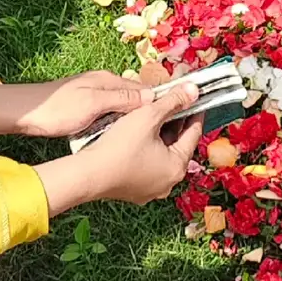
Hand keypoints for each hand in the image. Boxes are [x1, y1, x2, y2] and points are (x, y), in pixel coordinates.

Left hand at [3, 70, 149, 139]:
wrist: (25, 113)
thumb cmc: (57, 109)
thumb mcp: (92, 104)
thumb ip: (121, 99)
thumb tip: (151, 97)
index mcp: (108, 81)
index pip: (143, 90)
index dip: (159, 102)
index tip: (176, 116)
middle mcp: (104, 85)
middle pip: (135, 99)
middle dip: (148, 113)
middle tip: (163, 133)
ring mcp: (95, 96)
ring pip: (123, 109)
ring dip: (133, 121)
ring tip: (146, 138)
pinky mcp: (87, 108)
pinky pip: (111, 116)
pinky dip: (119, 125)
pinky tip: (121, 137)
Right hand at [61, 86, 201, 204]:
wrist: (86, 175)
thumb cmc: (118, 148)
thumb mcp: (148, 116)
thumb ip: (172, 101)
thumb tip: (192, 90)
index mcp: (177, 167)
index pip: (193, 134)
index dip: (195, 112)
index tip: (194, 99)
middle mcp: (168, 183)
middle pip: (177, 145)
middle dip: (175, 122)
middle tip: (172, 102)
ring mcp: (150, 189)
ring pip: (161, 156)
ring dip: (159, 136)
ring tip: (153, 114)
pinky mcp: (133, 190)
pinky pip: (146, 166)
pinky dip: (146, 149)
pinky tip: (137, 134)